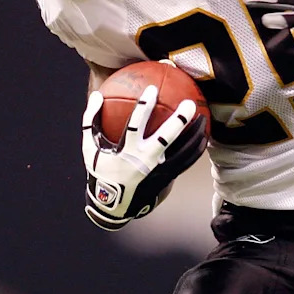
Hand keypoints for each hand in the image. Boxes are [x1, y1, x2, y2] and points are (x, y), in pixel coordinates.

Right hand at [82, 85, 207, 230]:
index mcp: (127, 152)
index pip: (135, 125)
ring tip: (204, 117)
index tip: (152, 89)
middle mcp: (146, 160)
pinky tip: (204, 137)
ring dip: (195, 134)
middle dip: (179, 121)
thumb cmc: (101, 171)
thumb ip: (90, 120)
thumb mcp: (89, 148)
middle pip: (167, 138)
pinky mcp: (169, 176)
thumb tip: (96, 95)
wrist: (113, 205)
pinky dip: (197, 148)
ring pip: (184, 151)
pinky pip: (188, 161)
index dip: (143, 107)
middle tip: (190, 103)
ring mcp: (160, 169)